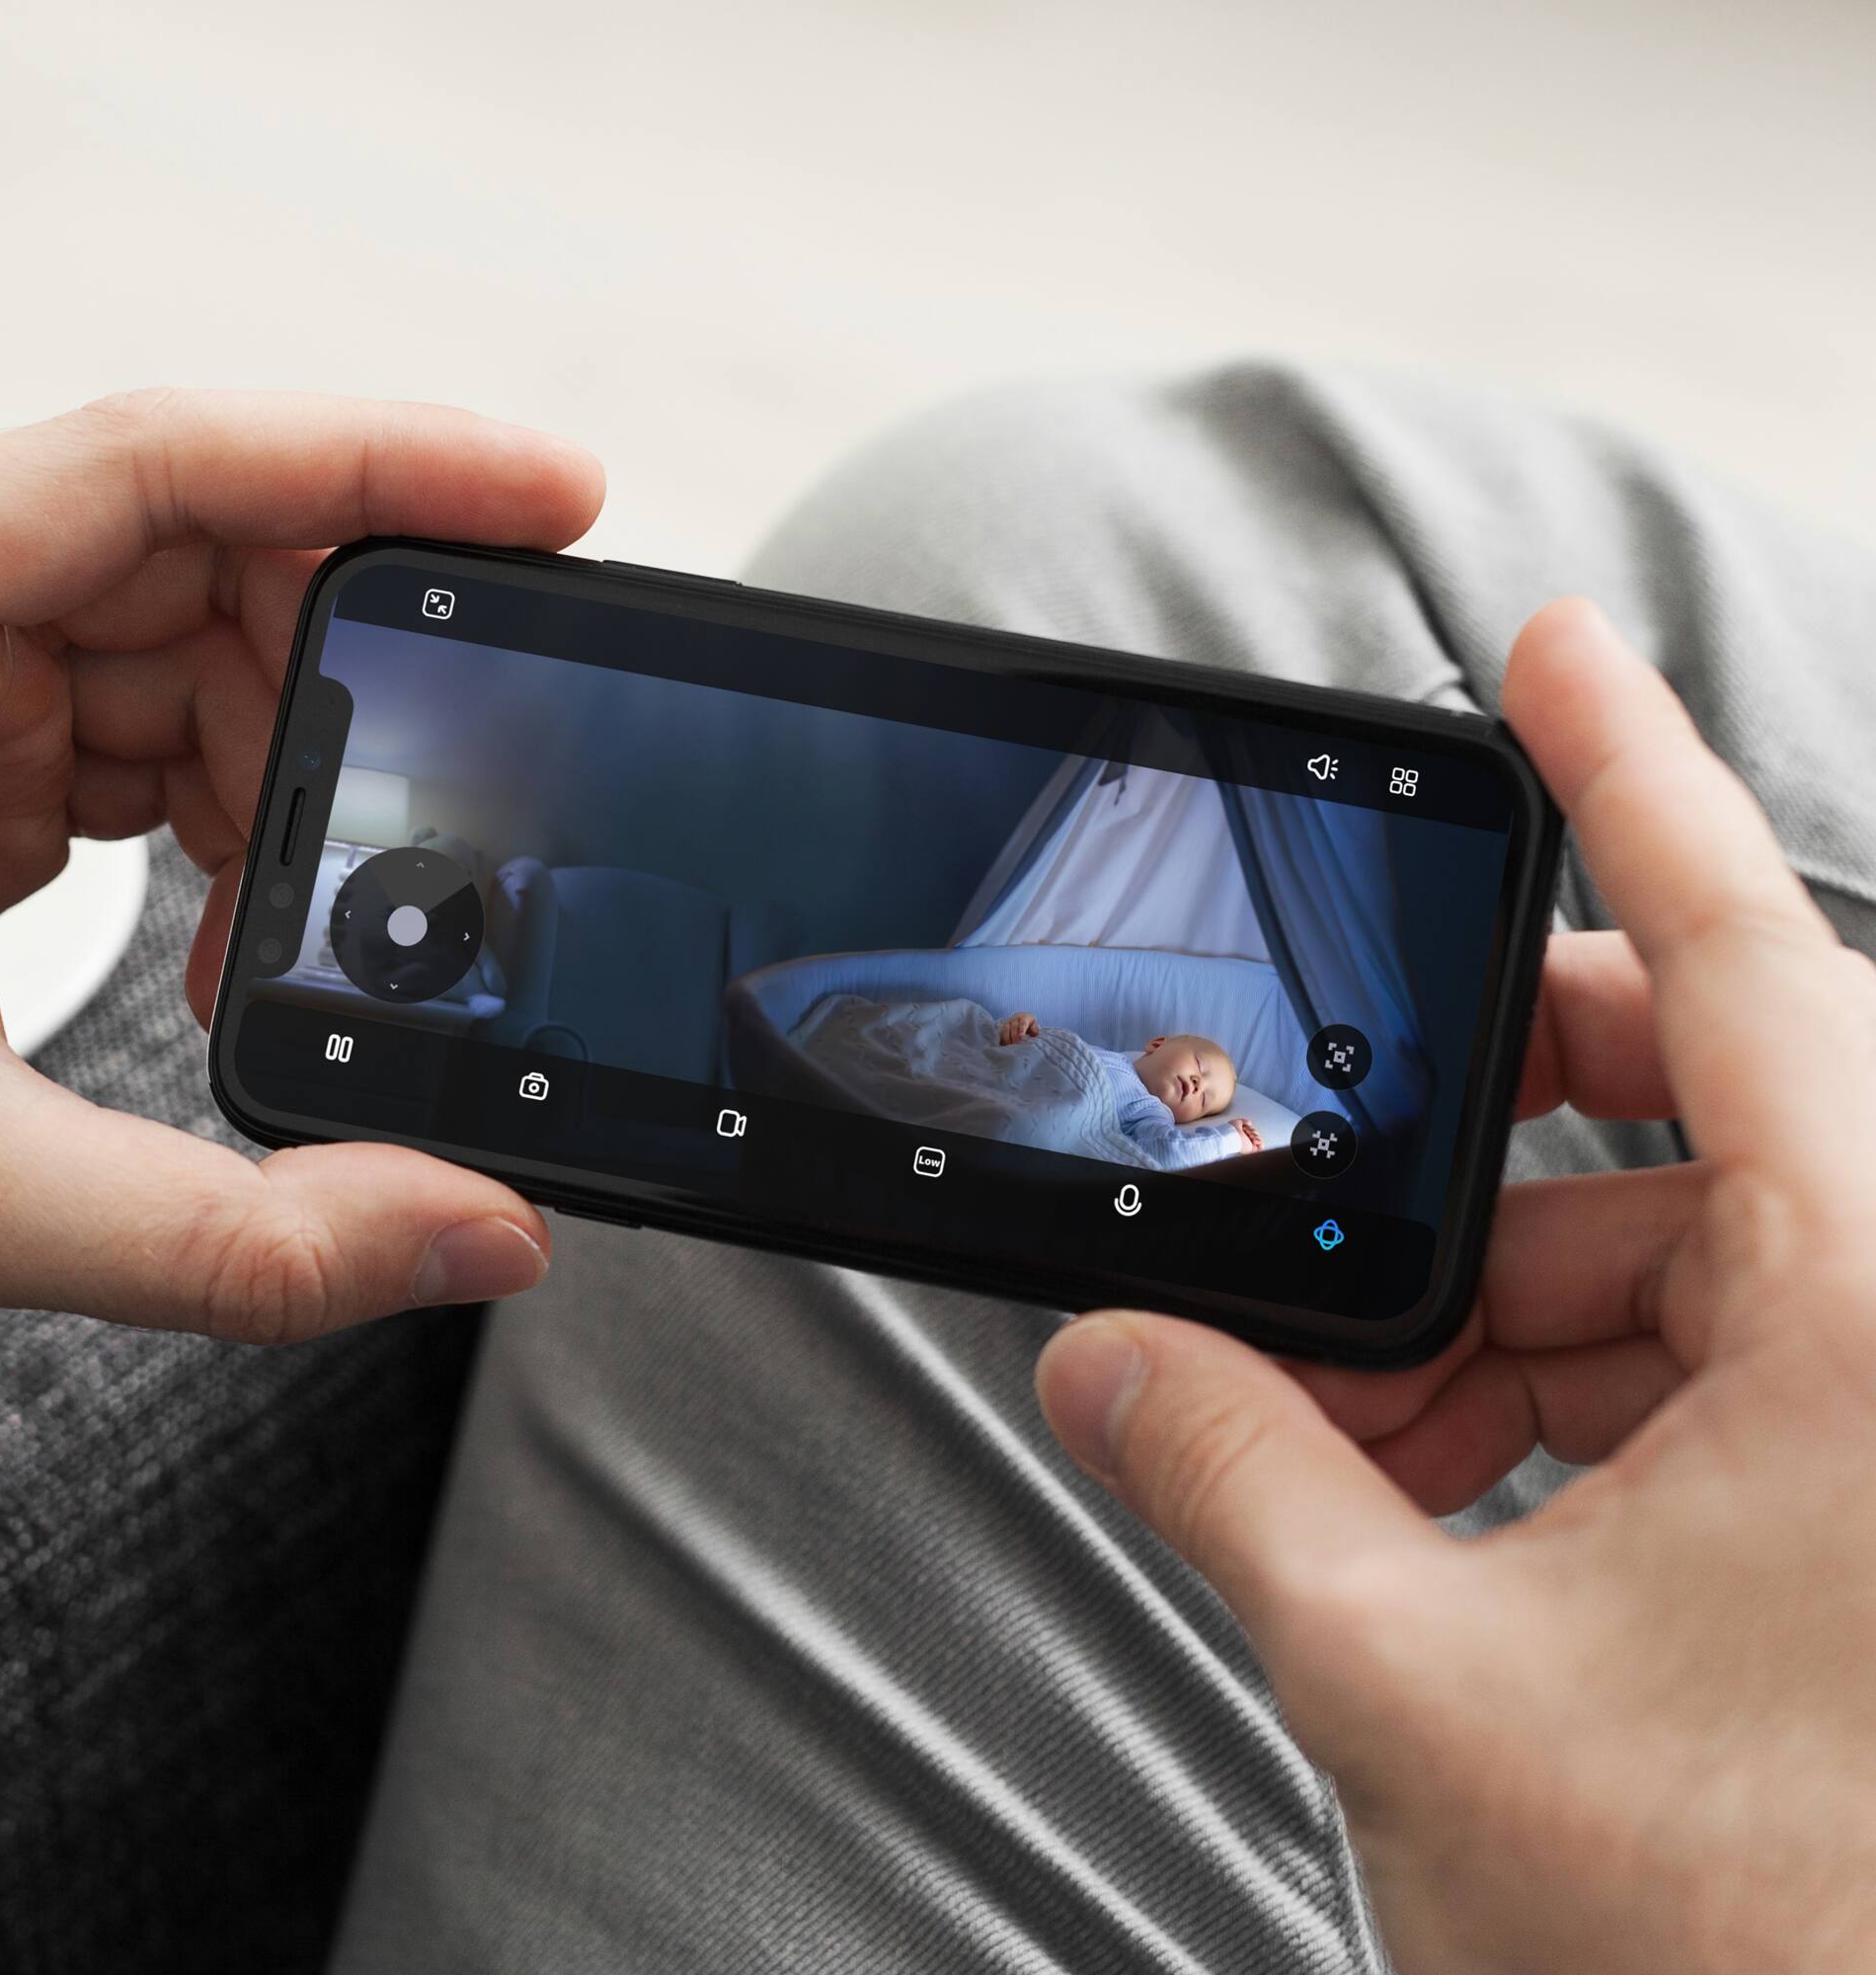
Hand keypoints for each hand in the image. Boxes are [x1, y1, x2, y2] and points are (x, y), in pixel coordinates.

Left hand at [0, 390, 603, 1342]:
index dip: (380, 461)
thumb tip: (477, 1232)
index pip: (156, 465)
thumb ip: (234, 1235)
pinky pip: (155, 751)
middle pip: (202, 564)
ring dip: (299, 792)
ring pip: (195, 662)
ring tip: (321, 934)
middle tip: (470, 792)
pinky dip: (240, 844)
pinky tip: (243, 944)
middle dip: (356, 688)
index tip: (553, 498)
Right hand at [998, 1011, 1039, 1044]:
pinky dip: (1002, 1039)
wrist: (1021, 1018)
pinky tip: (1003, 1045)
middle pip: (1013, 1027)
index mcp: (1024, 1018)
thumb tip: (1033, 1033)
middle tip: (1015, 1044)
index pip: (1023, 1023)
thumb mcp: (1034, 1025)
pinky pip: (1001, 1032)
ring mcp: (1007, 1022)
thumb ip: (1035, 1029)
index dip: (1021, 1030)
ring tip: (1009, 1046)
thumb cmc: (1029, 1025)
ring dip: (1007, 1038)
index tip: (1021, 1037)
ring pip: (1006, 1029)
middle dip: (1014, 1036)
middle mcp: (1015, 1018)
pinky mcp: (1002, 1026)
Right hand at [1037, 600, 1875, 1971]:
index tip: (1546, 648)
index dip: (1631, 780)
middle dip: (1472, 1127)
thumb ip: (1231, 1482)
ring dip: (1480, 1306)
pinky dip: (1544, 1388)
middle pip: (1680, 1100)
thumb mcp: (1425, 1685)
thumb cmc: (1750, 1951)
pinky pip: (1698, 1354)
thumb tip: (1103, 1364)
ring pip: (1670, 1245)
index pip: (1748, 965)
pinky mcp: (1873, 1480)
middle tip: (1326, 1151)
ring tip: (1332, 1416)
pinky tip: (1422, 1477)